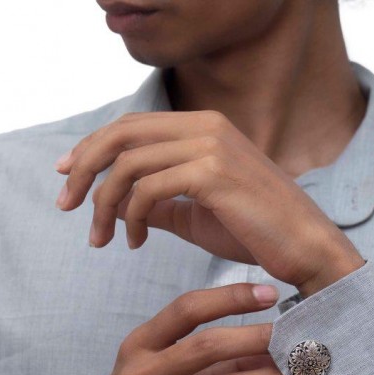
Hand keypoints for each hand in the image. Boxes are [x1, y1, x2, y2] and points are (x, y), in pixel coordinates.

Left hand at [54, 110, 364, 295]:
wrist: (306, 248)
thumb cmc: (257, 233)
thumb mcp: (197, 215)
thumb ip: (160, 203)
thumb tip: (122, 204)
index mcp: (204, 127)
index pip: (131, 126)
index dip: (91, 148)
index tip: (68, 177)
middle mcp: (206, 126)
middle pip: (120, 135)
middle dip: (84, 169)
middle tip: (67, 205)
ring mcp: (210, 146)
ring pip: (128, 164)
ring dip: (104, 204)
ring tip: (102, 238)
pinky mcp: (213, 174)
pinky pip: (148, 189)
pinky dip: (130, 217)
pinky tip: (134, 242)